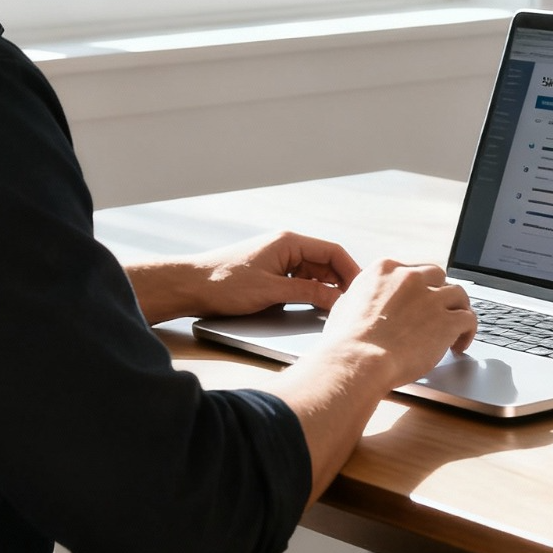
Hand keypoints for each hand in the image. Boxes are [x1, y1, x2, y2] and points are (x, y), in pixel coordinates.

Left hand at [124, 230, 359, 324]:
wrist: (191, 286)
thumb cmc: (225, 283)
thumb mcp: (272, 290)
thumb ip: (308, 293)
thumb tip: (337, 299)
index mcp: (289, 242)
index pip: (333, 251)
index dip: (351, 271)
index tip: (362, 291)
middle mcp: (286, 247)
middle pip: (325, 263)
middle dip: (340, 283)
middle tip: (352, 306)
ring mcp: (278, 260)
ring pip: (313, 274)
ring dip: (325, 289)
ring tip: (336, 310)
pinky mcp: (270, 273)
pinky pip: (299, 281)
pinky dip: (310, 293)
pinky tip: (313, 307)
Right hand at [316, 260, 476, 389]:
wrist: (357, 360)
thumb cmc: (346, 341)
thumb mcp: (346, 305)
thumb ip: (364, 297)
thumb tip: (365, 302)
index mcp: (385, 270)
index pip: (413, 269)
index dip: (421, 286)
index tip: (423, 297)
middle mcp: (411, 278)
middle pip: (438, 277)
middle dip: (440, 294)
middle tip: (439, 311)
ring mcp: (431, 298)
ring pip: (459, 294)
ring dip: (459, 310)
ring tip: (456, 328)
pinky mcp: (446, 321)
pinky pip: (469, 319)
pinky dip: (468, 331)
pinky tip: (461, 344)